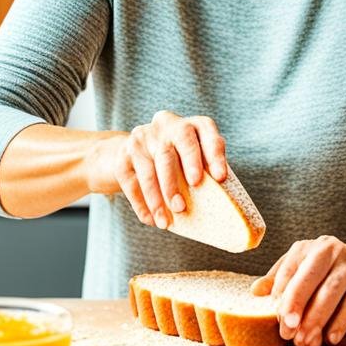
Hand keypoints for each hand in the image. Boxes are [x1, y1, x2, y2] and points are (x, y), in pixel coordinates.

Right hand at [111, 111, 227, 230]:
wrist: (139, 150)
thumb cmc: (180, 159)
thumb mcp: (196, 157)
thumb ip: (207, 169)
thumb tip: (222, 201)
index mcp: (192, 124)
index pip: (205, 130)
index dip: (214, 154)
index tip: (220, 178)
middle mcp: (167, 124)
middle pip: (172, 148)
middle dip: (177, 179)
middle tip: (182, 206)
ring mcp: (142, 137)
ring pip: (149, 169)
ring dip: (157, 198)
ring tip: (165, 222)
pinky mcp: (123, 154)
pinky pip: (131, 181)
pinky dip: (141, 204)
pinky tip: (150, 219)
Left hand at [251, 236, 345, 345]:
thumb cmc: (312, 269)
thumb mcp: (293, 266)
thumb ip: (275, 280)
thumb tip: (255, 292)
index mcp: (318, 247)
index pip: (303, 271)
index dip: (292, 297)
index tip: (282, 320)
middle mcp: (341, 255)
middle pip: (328, 285)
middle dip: (312, 314)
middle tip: (298, 338)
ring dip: (334, 322)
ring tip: (319, 342)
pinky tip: (340, 340)